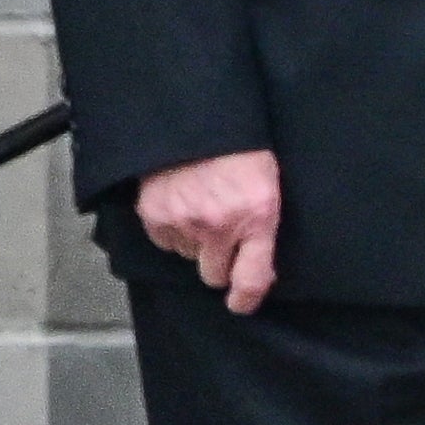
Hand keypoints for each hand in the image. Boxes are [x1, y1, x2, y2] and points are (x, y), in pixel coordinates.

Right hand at [136, 149, 281, 313]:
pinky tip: (183, 205)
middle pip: (214, 275)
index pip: (252, 277)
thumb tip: (259, 260)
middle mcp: (219, 226)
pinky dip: (174, 230)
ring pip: (188, 257)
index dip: (247, 297)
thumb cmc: (241, 146)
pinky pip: (166, 241)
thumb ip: (264, 221)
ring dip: (196, 243)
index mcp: (257, 215)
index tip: (242, 303)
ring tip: (203, 209)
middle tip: (224, 239)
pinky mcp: (155, 217)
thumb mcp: (269, 181)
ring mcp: (184, 223)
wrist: (196, 120)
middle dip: (219, 264)